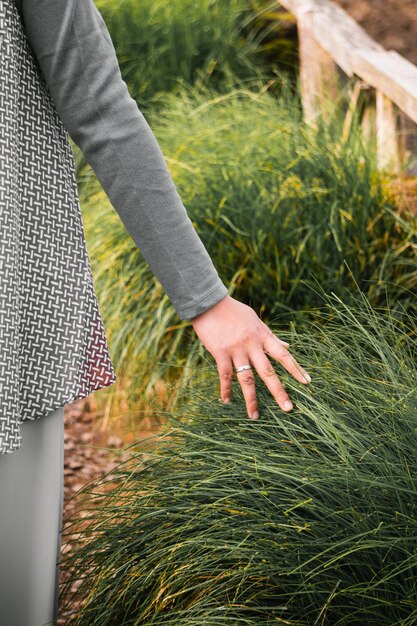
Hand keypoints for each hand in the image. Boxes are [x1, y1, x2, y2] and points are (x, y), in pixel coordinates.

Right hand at [190, 295, 310, 419]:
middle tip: (288, 408)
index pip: (283, 355)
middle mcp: (252, 345)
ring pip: (247, 379)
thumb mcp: (256, 320)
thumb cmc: (233, 311)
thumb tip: (287, 345)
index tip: (307, 382)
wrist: (209, 303)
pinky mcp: (220, 353)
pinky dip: (226, 390)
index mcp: (263, 336)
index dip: (296, 369)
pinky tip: (226, 401)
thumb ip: (270, 336)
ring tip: (255, 416)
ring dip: (251, 400)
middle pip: (268, 372)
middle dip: (279, 392)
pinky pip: (225, 376)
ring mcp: (236, 350)